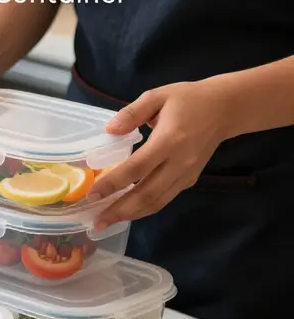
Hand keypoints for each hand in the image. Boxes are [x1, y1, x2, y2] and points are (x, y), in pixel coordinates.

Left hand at [91, 80, 233, 228]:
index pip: (137, 168)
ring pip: (157, 202)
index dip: (113, 183)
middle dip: (120, 210)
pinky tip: (127, 212)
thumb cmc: (188, 99)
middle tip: (97, 222)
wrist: (225, 109)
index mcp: (168, 140)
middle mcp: (178, 163)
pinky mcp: (190, 180)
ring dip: (131, 215)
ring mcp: (186, 175)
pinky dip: (145, 209)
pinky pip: (165, 199)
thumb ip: (131, 113)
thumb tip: (109, 130)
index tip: (93, 194)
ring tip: (107, 222)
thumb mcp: (157, 96)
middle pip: (146, 194)